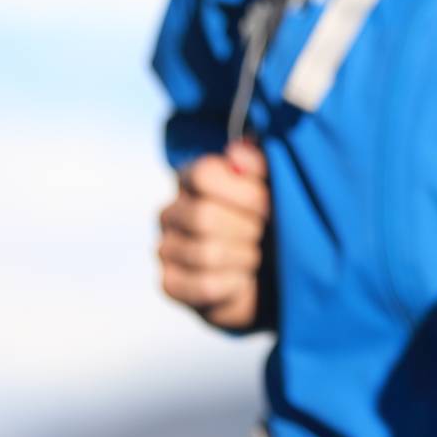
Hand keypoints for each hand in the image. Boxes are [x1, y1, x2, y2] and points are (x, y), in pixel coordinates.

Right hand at [158, 141, 269, 330]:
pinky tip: (244, 276)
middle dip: (247, 228)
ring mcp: (166, 248)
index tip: (269, 205)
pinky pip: (205, 285)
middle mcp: (171, 211)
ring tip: (256, 254)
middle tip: (264, 233)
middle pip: (203, 216)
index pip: (203, 173)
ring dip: (245, 256)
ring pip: (206, 253)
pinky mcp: (170, 284)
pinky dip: (236, 282)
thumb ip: (257, 165)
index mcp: (191, 178)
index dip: (244, 192)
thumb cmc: (265, 220)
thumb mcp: (270, 187)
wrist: (263, 274)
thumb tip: (236, 151)